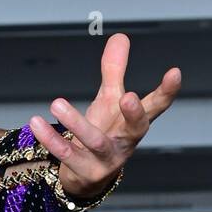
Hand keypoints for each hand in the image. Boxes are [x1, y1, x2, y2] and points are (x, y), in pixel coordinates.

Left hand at [29, 33, 180, 199]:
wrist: (88, 175)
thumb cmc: (105, 131)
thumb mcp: (108, 100)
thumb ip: (114, 70)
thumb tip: (121, 36)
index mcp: (133, 122)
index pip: (156, 105)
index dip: (167, 91)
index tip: (175, 72)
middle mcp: (125, 141)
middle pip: (137, 129)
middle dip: (134, 114)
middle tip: (127, 96)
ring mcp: (107, 159)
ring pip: (95, 141)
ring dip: (76, 123)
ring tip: (56, 103)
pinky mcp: (85, 171)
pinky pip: (66, 154)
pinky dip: (50, 138)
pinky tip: (36, 122)